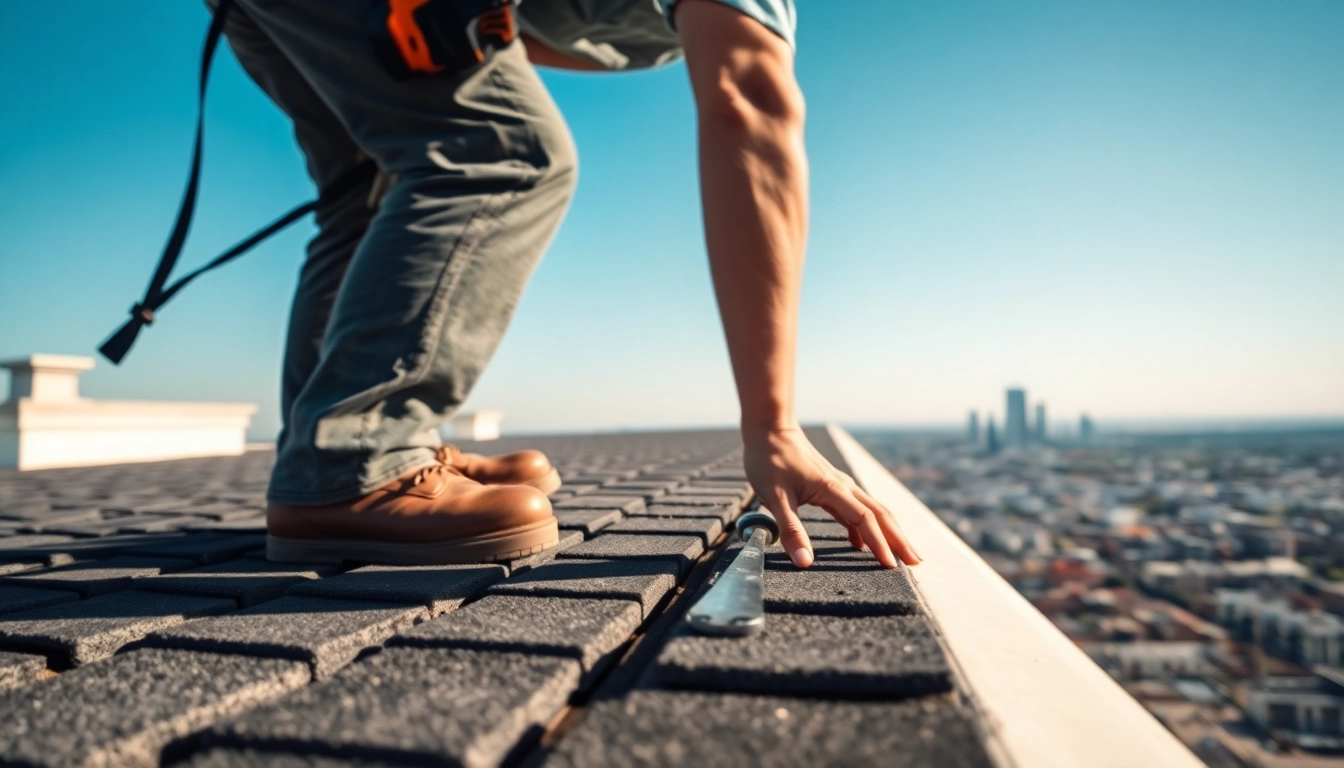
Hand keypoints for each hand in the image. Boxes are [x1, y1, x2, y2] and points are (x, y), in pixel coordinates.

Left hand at [742, 425, 920, 568]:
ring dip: (887, 532)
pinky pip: (855, 509)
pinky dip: (863, 527)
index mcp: (833, 489)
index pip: (865, 520)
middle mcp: (843, 486)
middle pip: (879, 514)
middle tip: (915, 562)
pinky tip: (860, 544)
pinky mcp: (831, 486)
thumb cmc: (768, 461)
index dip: (880, 544)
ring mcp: (839, 485)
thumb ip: (791, 530)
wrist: (769, 429)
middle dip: (898, 539)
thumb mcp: (774, 498)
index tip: (891, 567)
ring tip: (899, 555)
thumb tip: (804, 563)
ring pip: (871, 510)